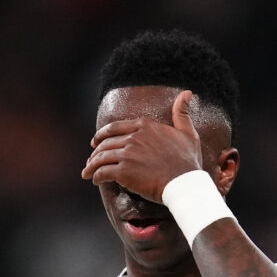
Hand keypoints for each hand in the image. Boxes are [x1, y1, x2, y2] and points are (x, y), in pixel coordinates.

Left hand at [81, 90, 202, 202]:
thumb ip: (182, 113)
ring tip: (88, 173)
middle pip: (105, 143)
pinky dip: (96, 176)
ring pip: (101, 157)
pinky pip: (103, 172)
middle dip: (95, 153)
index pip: (114, 127)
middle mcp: (133, 137)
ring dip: (92, 166)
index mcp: (144, 126)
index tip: (95, 142)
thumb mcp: (188, 133)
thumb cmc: (187, 161)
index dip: (101, 135)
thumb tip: (187, 93)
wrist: (184, 183)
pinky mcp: (123, 171)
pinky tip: (96, 181)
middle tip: (90, 161)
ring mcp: (127, 154)